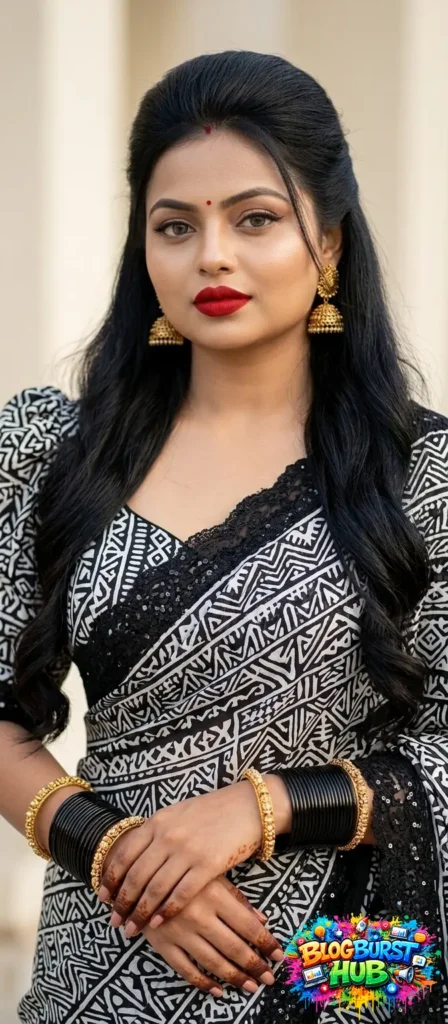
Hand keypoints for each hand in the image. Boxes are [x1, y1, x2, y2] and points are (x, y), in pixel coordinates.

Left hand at [97, 774, 289, 933]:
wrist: (247, 806)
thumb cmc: (211, 812)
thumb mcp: (177, 814)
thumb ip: (156, 832)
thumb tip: (133, 855)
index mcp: (158, 821)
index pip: (125, 854)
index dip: (111, 878)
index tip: (103, 898)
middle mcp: (168, 835)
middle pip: (136, 875)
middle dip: (122, 902)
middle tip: (114, 921)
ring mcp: (187, 850)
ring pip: (155, 888)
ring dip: (140, 912)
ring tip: (131, 929)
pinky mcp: (208, 865)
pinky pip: (181, 893)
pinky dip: (166, 910)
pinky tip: (158, 922)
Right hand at [140, 873, 283, 996]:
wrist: (138, 868)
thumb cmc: (182, 869)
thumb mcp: (212, 875)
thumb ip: (236, 897)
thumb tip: (262, 920)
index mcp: (214, 894)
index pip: (248, 925)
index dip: (265, 943)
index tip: (279, 955)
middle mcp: (199, 915)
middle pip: (234, 947)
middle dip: (254, 965)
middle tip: (268, 978)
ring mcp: (180, 931)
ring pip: (213, 962)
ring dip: (234, 977)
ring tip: (250, 986)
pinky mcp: (162, 943)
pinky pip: (186, 970)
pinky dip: (203, 983)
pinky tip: (217, 991)